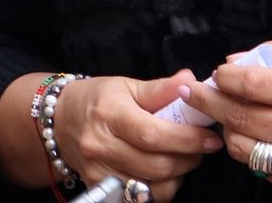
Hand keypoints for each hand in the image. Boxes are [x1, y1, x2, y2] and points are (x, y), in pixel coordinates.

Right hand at [54, 71, 222, 201]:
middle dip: (188, 158)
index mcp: (110, 113)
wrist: (61, 120)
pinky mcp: (99, 186)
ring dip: (178, 176)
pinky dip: (159, 189)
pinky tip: (167, 173)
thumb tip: (190, 81)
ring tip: (186, 159)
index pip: (153, 134)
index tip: (210, 137)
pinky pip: (138, 198)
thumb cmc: (99, 100)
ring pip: (150, 187)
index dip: (187, 139)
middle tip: (204, 147)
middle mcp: (100, 144)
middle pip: (155, 164)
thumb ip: (160, 88)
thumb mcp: (127, 86)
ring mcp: (98, 170)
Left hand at [180, 42, 271, 200]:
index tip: (216, 72)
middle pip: (240, 116)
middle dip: (209, 101)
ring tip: (224, 114)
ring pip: (242, 147)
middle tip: (193, 91)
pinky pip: (257, 167)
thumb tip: (237, 61)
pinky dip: (246, 150)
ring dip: (225, 128)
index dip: (226, 77)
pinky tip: (247, 135)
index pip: (253, 85)